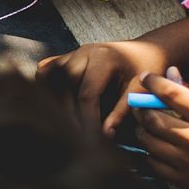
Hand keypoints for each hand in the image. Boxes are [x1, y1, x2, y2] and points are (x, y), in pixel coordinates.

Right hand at [37, 39, 169, 133]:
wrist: (143, 51)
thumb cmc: (143, 71)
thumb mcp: (139, 90)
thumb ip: (122, 111)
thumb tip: (105, 133)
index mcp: (103, 58)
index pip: (87, 94)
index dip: (88, 119)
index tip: (91, 138)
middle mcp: (83, 52)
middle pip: (64, 85)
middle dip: (68, 111)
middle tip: (77, 133)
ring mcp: (72, 53)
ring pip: (48, 76)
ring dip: (53, 97)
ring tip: (64, 119)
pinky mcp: (65, 56)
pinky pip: (45, 70)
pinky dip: (46, 85)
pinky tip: (57, 103)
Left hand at [134, 73, 188, 188]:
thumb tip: (169, 72)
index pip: (173, 94)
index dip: (154, 83)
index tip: (145, 77)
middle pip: (153, 118)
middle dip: (142, 108)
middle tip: (140, 103)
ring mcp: (188, 163)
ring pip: (147, 140)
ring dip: (143, 129)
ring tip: (149, 123)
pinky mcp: (182, 179)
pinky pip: (151, 160)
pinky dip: (150, 150)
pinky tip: (157, 144)